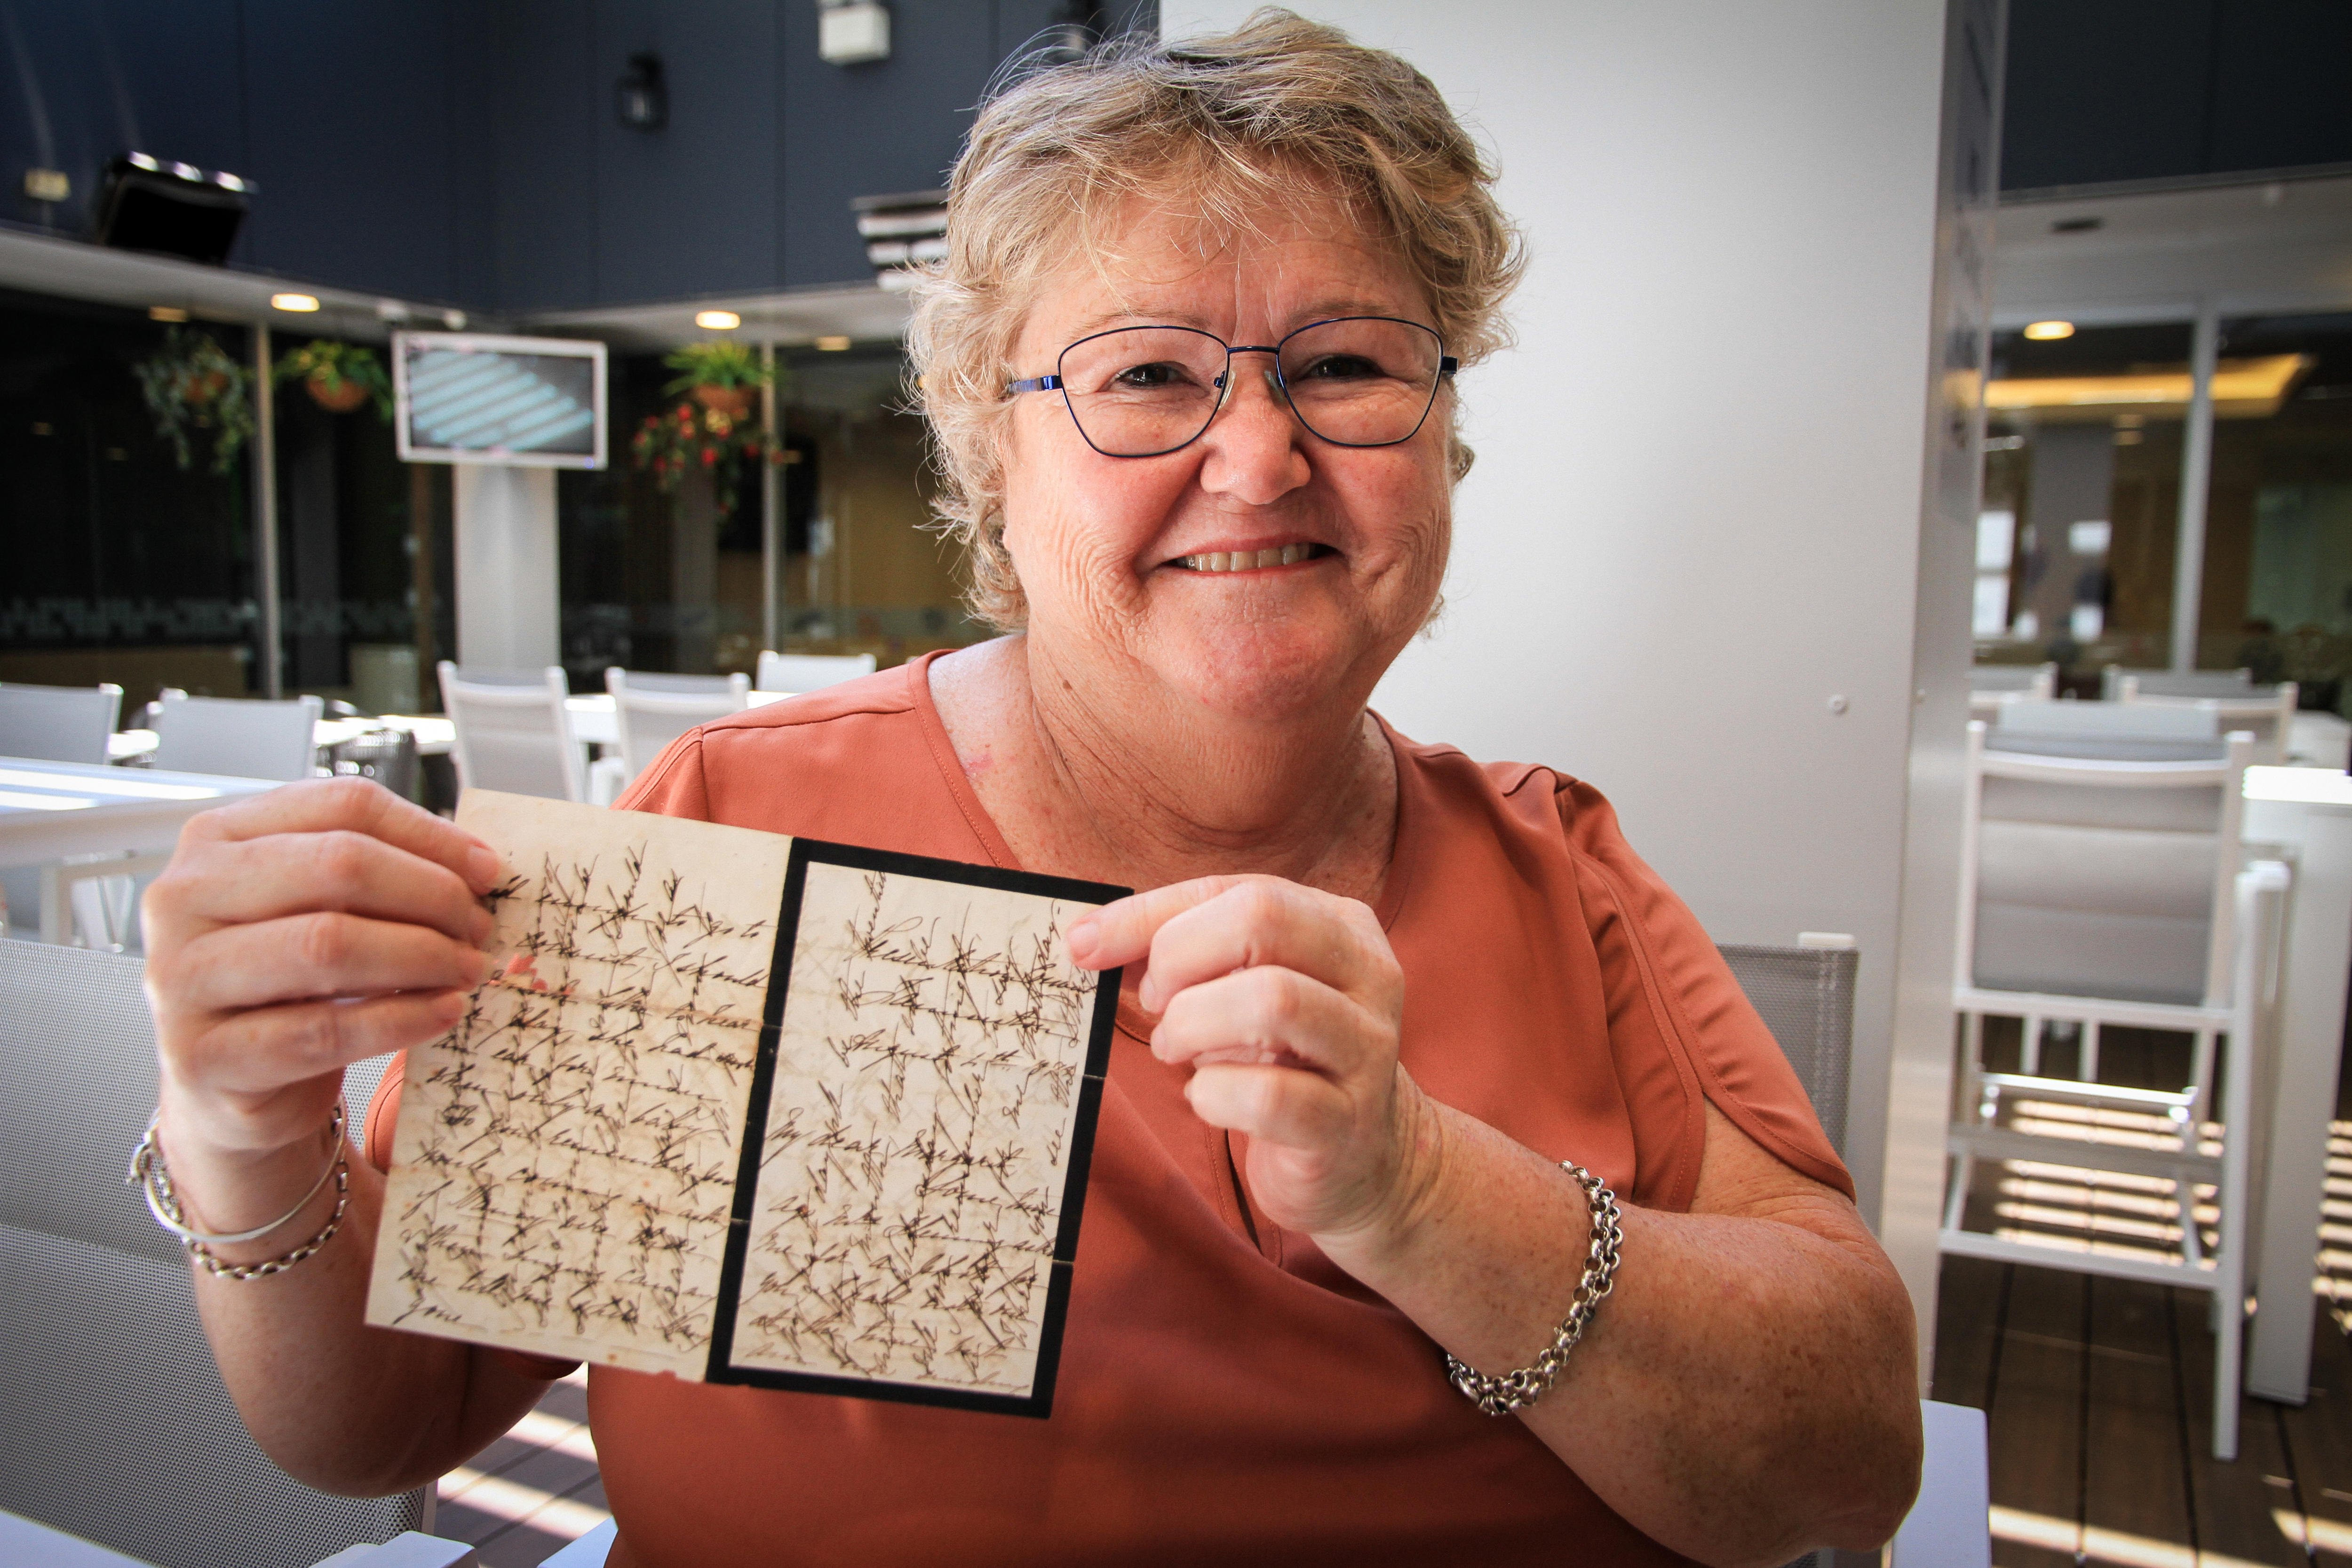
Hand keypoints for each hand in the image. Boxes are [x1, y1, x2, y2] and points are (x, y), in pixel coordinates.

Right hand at [143, 778, 496, 1178]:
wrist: (229, 1083)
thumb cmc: (282, 983)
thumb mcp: (317, 908)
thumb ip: (377, 872)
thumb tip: (478, 866)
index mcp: (217, 839)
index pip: (342, 807)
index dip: (430, 835)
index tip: (486, 870)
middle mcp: (184, 897)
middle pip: (339, 866)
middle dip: (430, 895)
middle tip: (478, 927)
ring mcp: (182, 977)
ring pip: (328, 944)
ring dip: (422, 956)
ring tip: (467, 970)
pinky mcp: (203, 1055)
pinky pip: (321, 1030)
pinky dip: (399, 1020)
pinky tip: (442, 1013)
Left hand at [1066, 875, 1429, 1241]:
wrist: (1364, 1158)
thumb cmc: (1285, 1058)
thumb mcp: (1240, 987)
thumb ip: (1176, 951)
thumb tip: (1086, 937)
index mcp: (1341, 924)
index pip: (1239, 889)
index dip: (1149, 915)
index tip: (1087, 946)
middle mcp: (1368, 976)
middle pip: (1262, 920)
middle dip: (1179, 958)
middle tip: (1156, 1005)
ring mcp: (1366, 1051)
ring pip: (1273, 1001)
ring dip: (1192, 1025)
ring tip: (1176, 1049)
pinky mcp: (1347, 1124)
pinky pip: (1269, 1097)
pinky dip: (1214, 1094)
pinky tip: (1206, 1098)